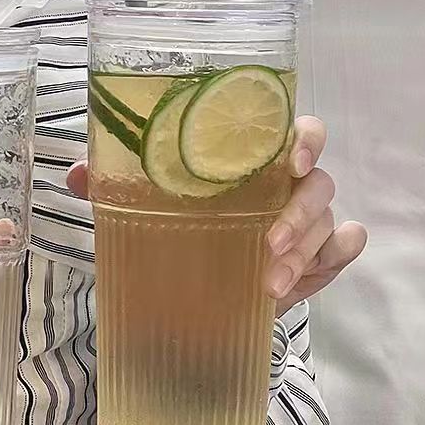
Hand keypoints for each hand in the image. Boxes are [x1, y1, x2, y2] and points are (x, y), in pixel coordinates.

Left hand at [66, 116, 366, 317]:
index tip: (291, 162)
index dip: (306, 139)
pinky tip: (302, 279)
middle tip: (268, 245)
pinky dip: (334, 260)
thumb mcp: (142, 209)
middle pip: (320, 182)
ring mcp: (310, 221)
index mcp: (255, 162)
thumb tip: (77, 174)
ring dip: (305, 251)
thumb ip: (113, 186)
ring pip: (330, 220)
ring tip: (269, 284)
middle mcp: (289, 185)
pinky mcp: (321, 257)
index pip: (298, 131)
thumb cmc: (177, 232)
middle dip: (299, 214)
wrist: (194, 293)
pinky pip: (347, 246)